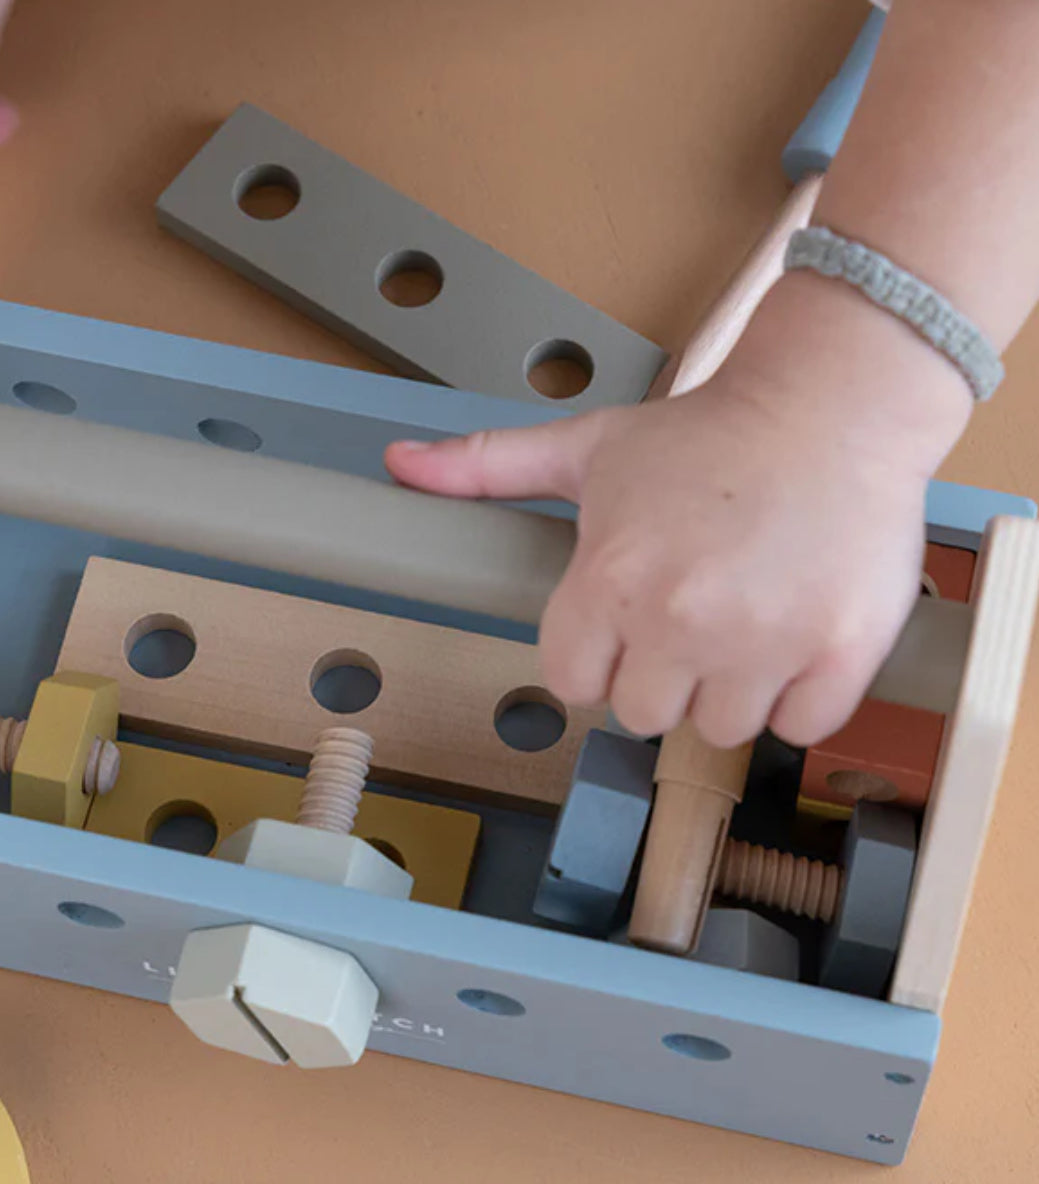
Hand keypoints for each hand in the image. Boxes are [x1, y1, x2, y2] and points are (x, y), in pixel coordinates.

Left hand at [386, 277, 971, 749]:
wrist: (831, 401)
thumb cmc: (702, 434)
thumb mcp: (585, 447)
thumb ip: (487, 468)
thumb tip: (396, 463)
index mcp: (607, 582)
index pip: (571, 683)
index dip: (598, 656)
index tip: (630, 620)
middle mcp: (678, 621)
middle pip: (643, 715)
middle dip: (662, 673)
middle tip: (695, 612)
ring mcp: (763, 641)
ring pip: (721, 729)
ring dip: (731, 688)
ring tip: (750, 616)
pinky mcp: (841, 652)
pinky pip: (801, 725)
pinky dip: (802, 694)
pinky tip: (799, 633)